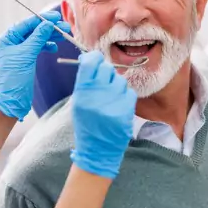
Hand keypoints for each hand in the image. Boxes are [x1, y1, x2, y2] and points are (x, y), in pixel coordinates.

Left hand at [0, 11, 70, 120]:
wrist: (12, 100)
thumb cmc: (14, 78)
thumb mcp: (27, 54)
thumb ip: (38, 37)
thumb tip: (48, 24)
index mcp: (6, 39)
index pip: (26, 24)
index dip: (42, 19)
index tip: (56, 17)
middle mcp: (11, 43)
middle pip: (32, 30)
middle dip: (48, 28)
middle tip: (64, 26)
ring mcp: (18, 51)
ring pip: (36, 38)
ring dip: (50, 36)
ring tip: (64, 35)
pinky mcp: (25, 59)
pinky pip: (37, 48)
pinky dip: (46, 46)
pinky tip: (54, 47)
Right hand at [70, 51, 136, 178]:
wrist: (97, 149)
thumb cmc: (86, 124)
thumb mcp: (78, 102)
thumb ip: (85, 81)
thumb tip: (91, 59)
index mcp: (82, 92)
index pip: (90, 63)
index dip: (94, 58)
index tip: (95, 60)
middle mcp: (97, 95)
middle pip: (106, 68)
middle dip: (106, 73)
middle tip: (104, 82)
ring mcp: (112, 102)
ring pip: (120, 80)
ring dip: (116, 85)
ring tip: (111, 98)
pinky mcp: (126, 110)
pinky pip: (129, 92)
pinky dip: (125, 96)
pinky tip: (118, 105)